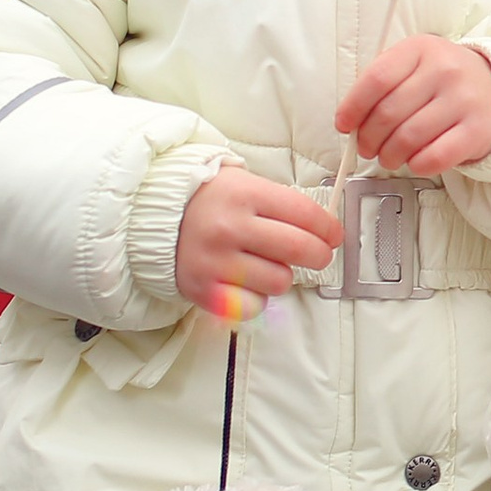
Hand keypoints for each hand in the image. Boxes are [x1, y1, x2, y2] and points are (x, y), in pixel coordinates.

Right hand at [174, 167, 341, 316]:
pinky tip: (249, 281)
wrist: (156, 216)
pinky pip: (254, 306)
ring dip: (283, 275)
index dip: (329, 228)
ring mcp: (215, 262)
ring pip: (280, 281)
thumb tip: (326, 230)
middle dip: (320, 254)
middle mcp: (230, 228)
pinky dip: (258, 297)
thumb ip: (284, 205)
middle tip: (319, 254)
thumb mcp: (247, 184)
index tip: (334, 235)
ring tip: (267, 263)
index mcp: (246, 195)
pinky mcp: (204, 291)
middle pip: (299, 249)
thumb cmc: (212, 200)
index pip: (306, 214)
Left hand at [337, 36, 490, 173]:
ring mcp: (464, 99)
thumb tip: (351, 122)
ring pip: (407, 138)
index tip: (344, 124)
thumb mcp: (415, 64)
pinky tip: (415, 161)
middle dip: (368, 139)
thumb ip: (383, 84)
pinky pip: (435, 157)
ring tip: (389, 157)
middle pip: (388, 113)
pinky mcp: (477, 130)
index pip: (376, 79)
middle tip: (367, 147)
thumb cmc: (444, 80)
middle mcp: (445, 70)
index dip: (353, 107)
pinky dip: (417, 165)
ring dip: (389, 156)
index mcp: (422, 48)